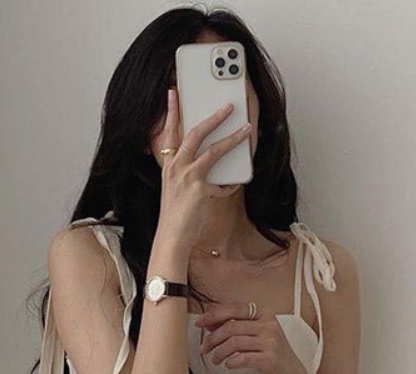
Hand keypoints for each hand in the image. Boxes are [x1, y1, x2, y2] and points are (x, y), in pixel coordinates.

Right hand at [156, 88, 252, 250]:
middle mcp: (175, 167)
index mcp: (169, 165)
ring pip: (212, 150)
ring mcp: (187, 177)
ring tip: (247, 130)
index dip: (172, 111)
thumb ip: (190, 175)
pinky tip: (236, 185)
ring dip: (233, 138)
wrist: (172, 237)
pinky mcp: (200, 189)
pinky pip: (223, 182)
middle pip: (194, 133)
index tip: (174, 93)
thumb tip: (210, 169)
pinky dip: (232, 183)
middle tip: (227, 107)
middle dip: (213, 117)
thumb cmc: (176, 217)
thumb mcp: (178, 190)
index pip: (169, 132)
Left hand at [194, 302, 309, 373]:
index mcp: (265, 314)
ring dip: (219, 352)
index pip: (233, 309)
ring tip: (215, 359)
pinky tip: (228, 364)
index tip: (199, 323)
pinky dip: (231, 362)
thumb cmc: (271, 354)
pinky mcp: (271, 359)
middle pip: (231, 327)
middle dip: (212, 339)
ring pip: (234, 343)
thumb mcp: (256, 336)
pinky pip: (243, 358)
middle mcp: (269, 325)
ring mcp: (271, 342)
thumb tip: (210, 323)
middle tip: (204, 348)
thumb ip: (236, 327)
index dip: (213, 315)